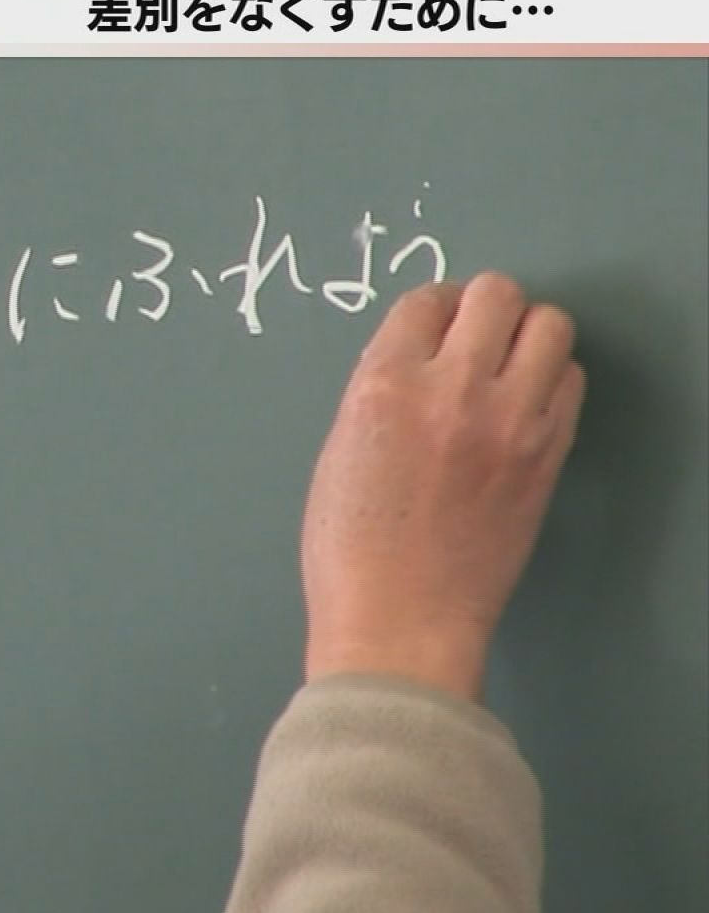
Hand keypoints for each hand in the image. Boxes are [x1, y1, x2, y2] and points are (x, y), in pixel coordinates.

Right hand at [301, 272, 584, 698]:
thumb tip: (421, 360)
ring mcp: (510, 420)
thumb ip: (381, 392)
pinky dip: (551, 380)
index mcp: (384, 384)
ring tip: (508, 369)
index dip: (431, 310)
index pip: (425, 300)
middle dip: (484, 309)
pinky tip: (525, 407)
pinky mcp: (550, 452)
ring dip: (528, 336)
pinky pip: (571, 380)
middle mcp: (452, 388)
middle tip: (473, 340)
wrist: (401, 618)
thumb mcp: (341, 450)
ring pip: (550, 326)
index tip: (434, 330)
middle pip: (496, 293)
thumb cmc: (350, 548)